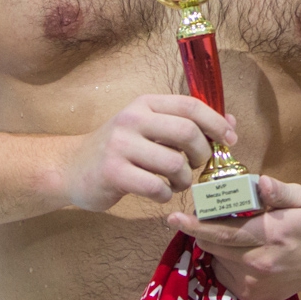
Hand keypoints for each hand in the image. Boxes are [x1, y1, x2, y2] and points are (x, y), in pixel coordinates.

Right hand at [64, 94, 234, 211]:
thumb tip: (230, 122)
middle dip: (203, 153)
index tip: (230, 139)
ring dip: (184, 179)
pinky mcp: (113, 173)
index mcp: (145, 104)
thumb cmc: (119, 149)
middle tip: (198, 165)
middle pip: (187, 132)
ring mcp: (120, 146)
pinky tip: (159, 193)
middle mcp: (132, 119)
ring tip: (176, 182)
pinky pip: (156, 187)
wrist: (70, 168)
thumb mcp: (149, 127)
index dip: (216, 123)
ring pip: (175, 163)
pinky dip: (165, 195)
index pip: (191, 105)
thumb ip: (185, 123)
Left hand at [167, 176, 300, 299]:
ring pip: (216, 259)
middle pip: (213, 245)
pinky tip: (237, 251)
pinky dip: (222, 260)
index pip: (225, 230)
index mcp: (272, 234)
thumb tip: (260, 182)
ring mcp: (254, 281)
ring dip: (214, 244)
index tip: (175, 217)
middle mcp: (260, 261)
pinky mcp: (251, 294)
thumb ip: (278, 191)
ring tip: (228, 233)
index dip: (197, 224)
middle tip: (192, 218)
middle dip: (198, 231)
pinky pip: (222, 274)